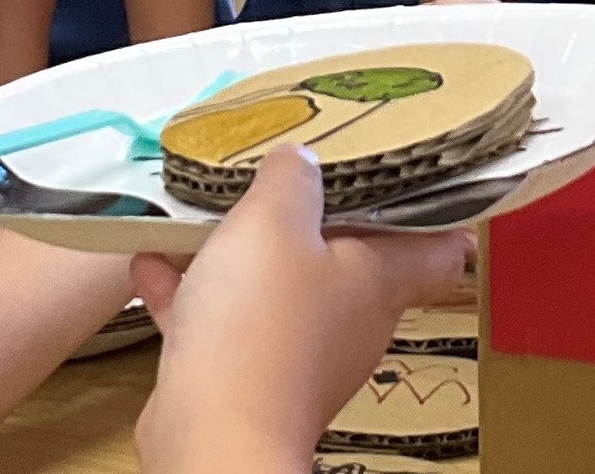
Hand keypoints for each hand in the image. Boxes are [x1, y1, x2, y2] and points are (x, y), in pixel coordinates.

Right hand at [130, 148, 474, 473]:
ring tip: (205, 216)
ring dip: (242, 254)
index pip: (441, 247)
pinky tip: (153, 264)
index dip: (439, 211)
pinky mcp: (248, 380)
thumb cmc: (260, 326)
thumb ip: (291, 180)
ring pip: (279, 289)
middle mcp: (351, 318)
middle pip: (351, 259)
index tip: (421, 176)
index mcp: (381, 277)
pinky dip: (194, 294)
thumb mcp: (275, 221)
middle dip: (317, 219)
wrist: (210, 435)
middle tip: (289, 178)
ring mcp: (300, 353)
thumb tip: (301, 159)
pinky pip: (225, 323)